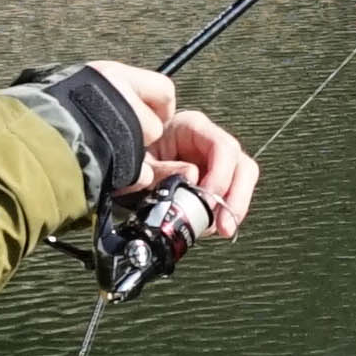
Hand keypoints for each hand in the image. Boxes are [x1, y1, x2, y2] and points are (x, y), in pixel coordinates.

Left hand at [81, 61, 257, 236]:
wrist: (113, 162)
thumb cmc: (124, 153)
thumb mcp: (136, 160)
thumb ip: (161, 168)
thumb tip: (192, 176)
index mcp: (190, 127)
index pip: (222, 146)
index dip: (221, 173)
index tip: (209, 197)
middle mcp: (207, 142)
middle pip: (241, 163)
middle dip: (236, 195)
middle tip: (223, 222)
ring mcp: (212, 162)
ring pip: (242, 179)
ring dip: (235, 206)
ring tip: (222, 228)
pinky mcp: (210, 180)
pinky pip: (229, 194)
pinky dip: (225, 211)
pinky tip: (213, 225)